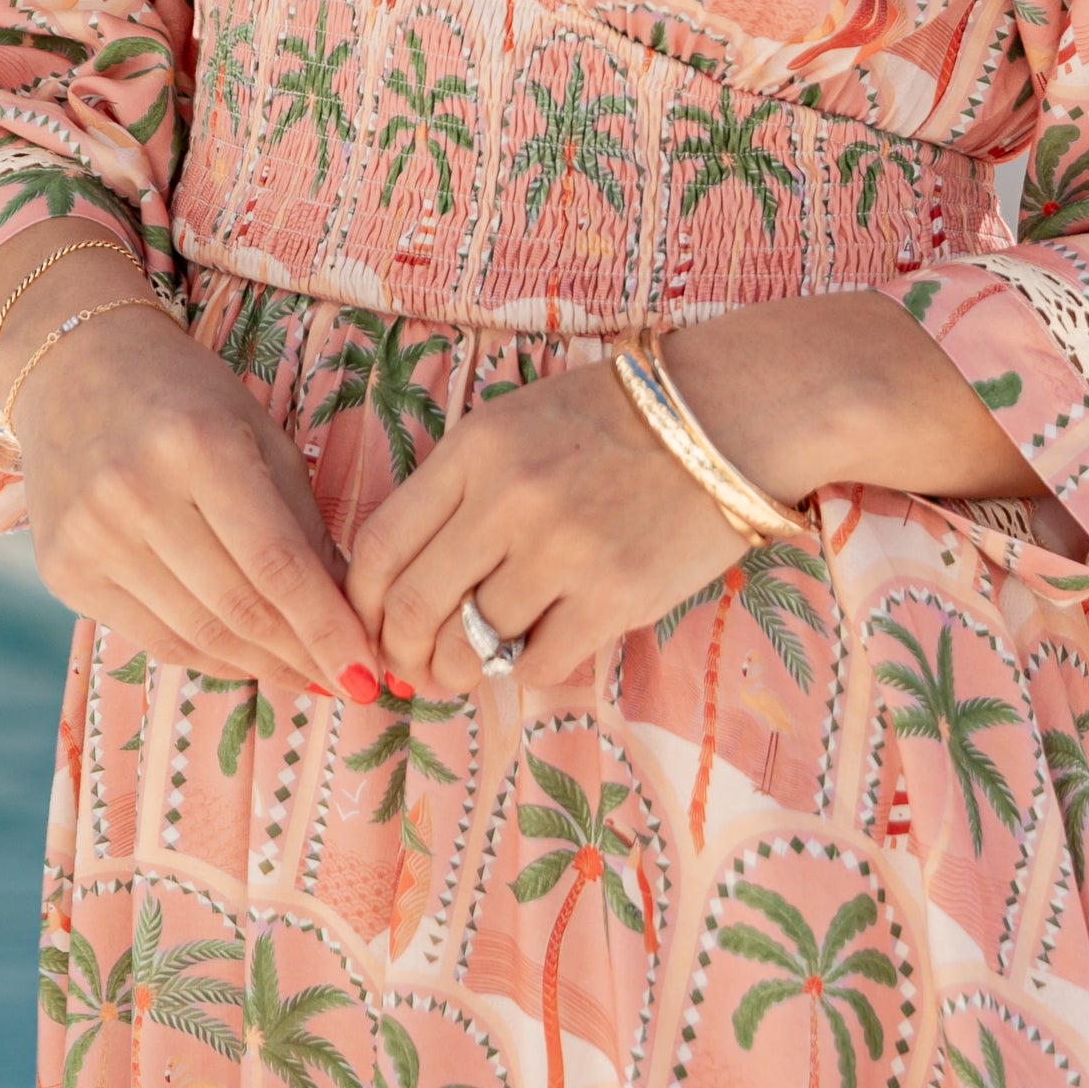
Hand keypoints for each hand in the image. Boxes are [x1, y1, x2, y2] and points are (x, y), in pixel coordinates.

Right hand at [11, 306, 390, 697]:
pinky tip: (248, 661)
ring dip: (262, 668)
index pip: (277, 565)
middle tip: (349, 685)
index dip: (328, 630)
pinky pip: (154, 639)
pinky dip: (210, 659)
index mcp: (200, 446)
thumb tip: (352, 618)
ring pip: (197, 636)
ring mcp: (92, 537)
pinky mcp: (64, 572)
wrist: (72, 368)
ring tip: (306, 678)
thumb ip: (304, 526)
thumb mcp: (260, 437)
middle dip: (304, 659)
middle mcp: (136, 493)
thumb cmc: (186, 398)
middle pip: (239, 609)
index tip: (369, 675)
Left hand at [345, 354, 745, 701]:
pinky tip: (530, 653)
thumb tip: (403, 584)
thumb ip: (458, 491)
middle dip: (401, 651)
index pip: (381, 546)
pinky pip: (539, 663)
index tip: (374, 623)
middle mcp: (510, 499)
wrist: (726, 415)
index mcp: (475, 449)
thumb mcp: (515, 425)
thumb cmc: (613, 421)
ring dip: (456, 671)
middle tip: (412, 664)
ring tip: (463, 671)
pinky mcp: (617, 596)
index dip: (362, 603)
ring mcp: (564, 551)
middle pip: (414, 606)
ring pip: (470, 646)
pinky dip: (522, 670)